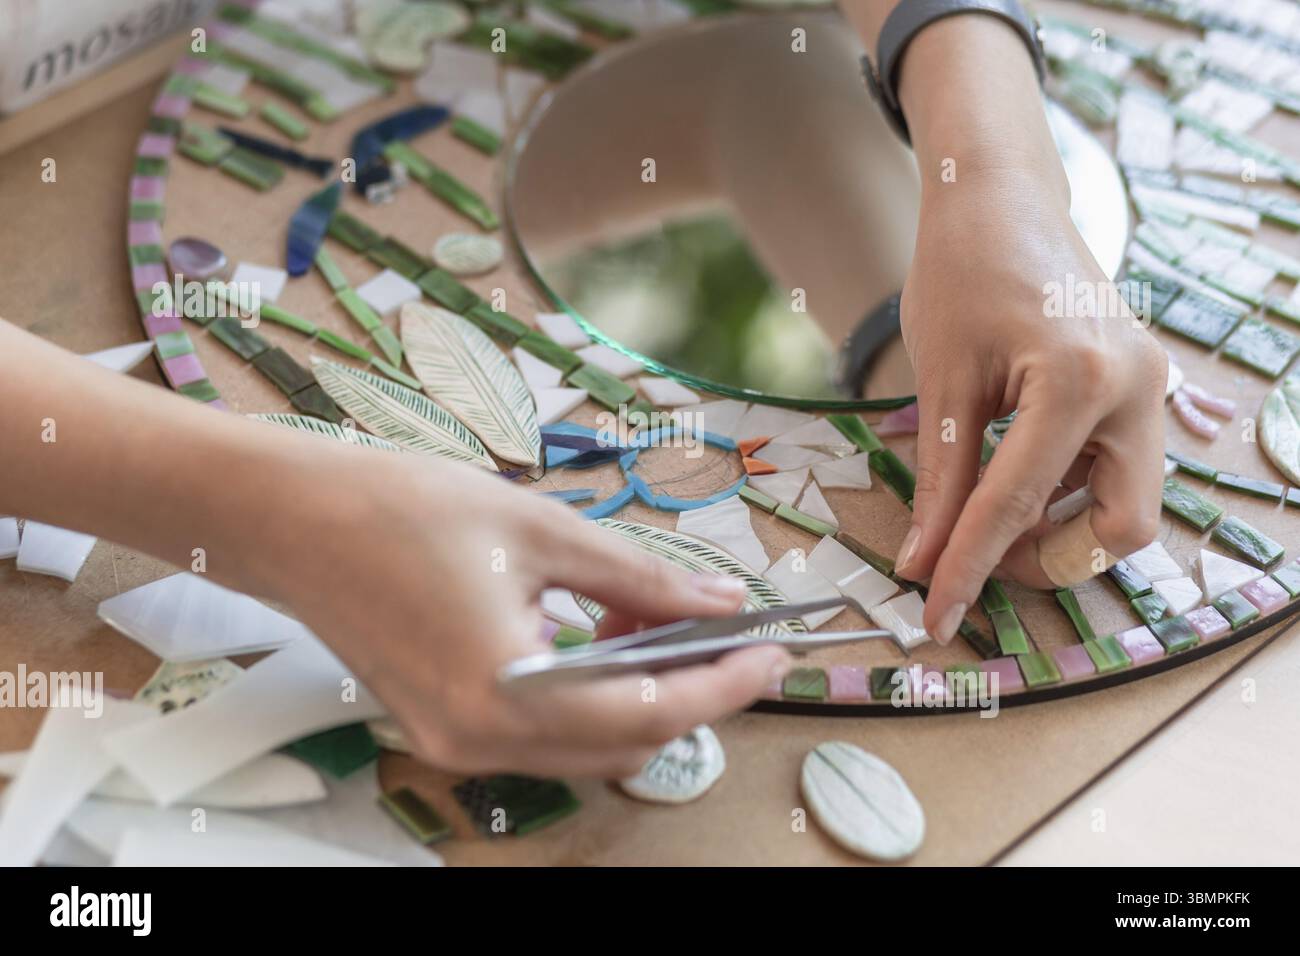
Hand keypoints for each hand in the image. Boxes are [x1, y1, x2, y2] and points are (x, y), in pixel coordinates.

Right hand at [270, 448, 790, 776]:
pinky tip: (604, 632)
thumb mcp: (541, 530)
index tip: (775, 652)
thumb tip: (719, 602)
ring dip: (641, 693)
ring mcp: (458, 745)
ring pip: (588, 745)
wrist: (292, 520)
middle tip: (727, 631)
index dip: (724, 686)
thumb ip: (641, 575)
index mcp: (505, 695)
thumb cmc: (403, 510)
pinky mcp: (445, 729)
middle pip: (625, 743)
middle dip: (690, 691)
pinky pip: (545, 732)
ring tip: (662, 619)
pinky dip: (591, 694)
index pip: (650, 713)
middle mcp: (481, 743)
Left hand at [893, 172, 1166, 642]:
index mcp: (1083, 380)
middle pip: (1119, 529)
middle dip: (1048, 558)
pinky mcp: (1140, 387)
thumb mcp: (942, 381)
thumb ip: (940, 479)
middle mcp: (1139, 389)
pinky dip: (1067, 490)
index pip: (1017, 507)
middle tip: (979, 552)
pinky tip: (1012, 466)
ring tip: (984, 504)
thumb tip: (922, 565)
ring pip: (1127, 505)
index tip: (933, 618)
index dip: (969, 570)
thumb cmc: (961, 269)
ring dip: (1058, 525)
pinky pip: (1117, 468)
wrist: (1000, 194)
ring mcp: (1150, 387)